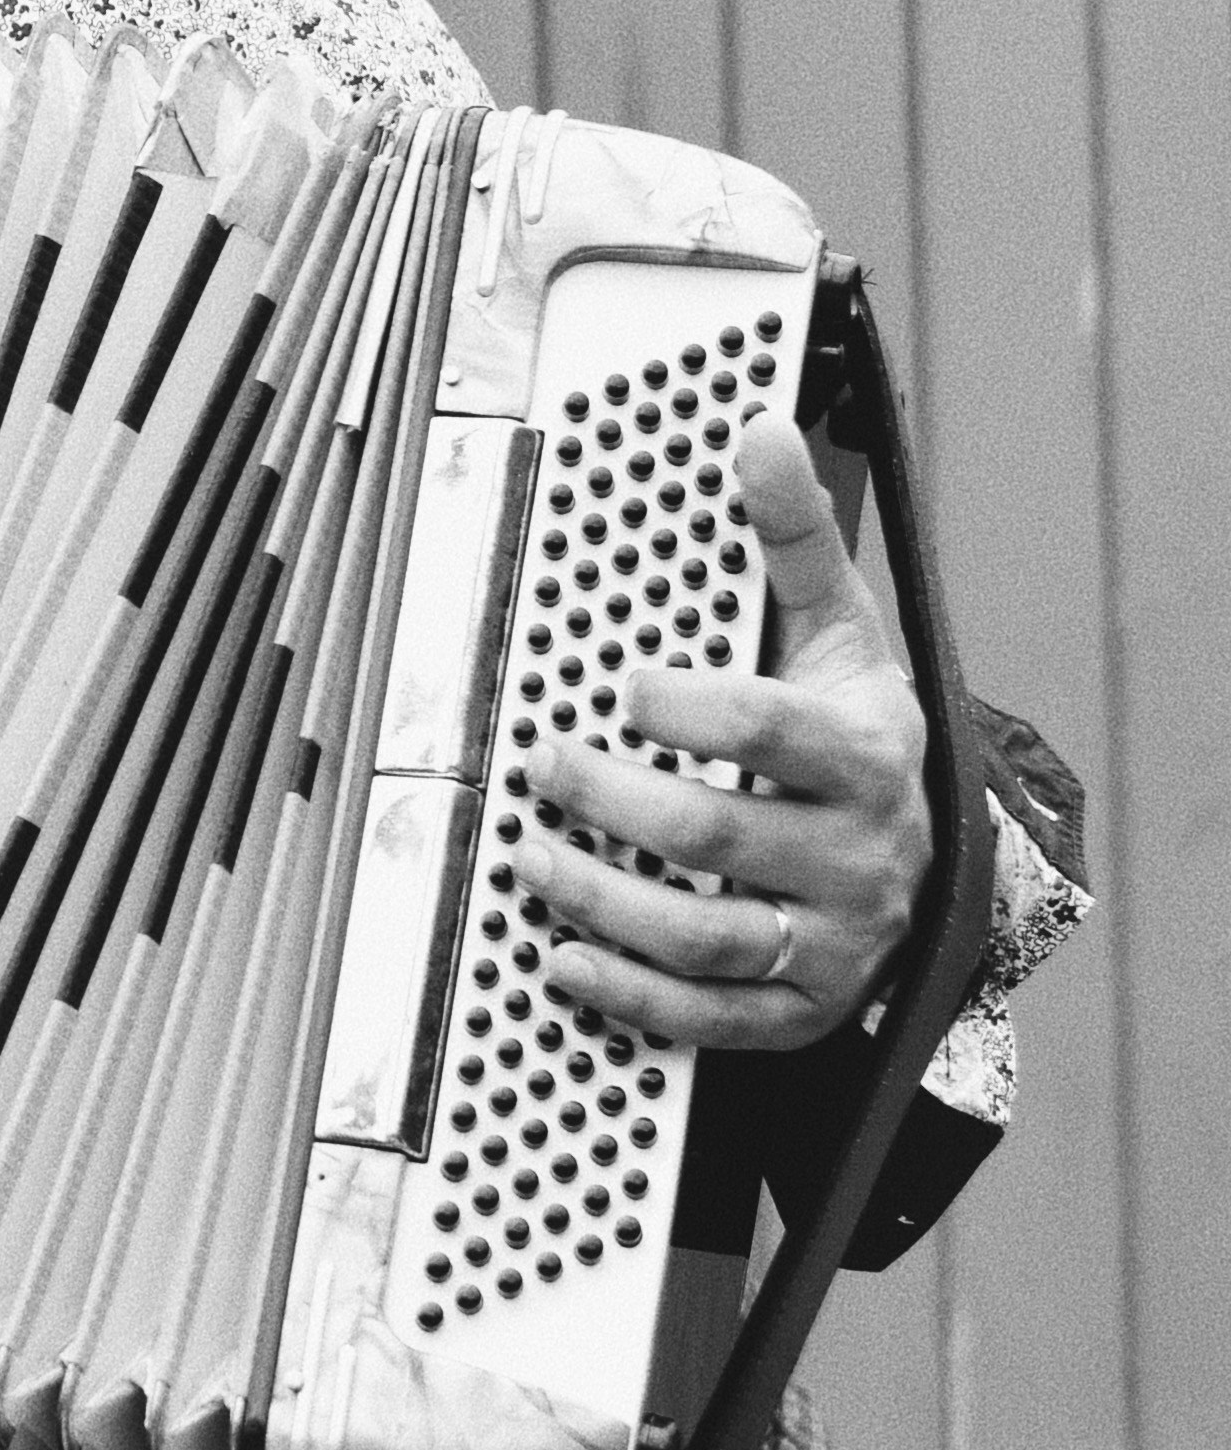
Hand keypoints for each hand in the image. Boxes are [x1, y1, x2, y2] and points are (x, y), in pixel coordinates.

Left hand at [520, 414, 930, 1049]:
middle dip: (614, 803)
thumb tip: (760, 431)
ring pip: (708, 937)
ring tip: (525, 855)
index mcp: (864, 753)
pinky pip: (712, 1017)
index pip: (775, 733)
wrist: (924, 848)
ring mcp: (831, 939)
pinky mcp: (800, 1007)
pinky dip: (631, 996)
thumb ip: (791, 535)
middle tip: (540, 764)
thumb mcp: (836, 627)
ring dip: (602, 900)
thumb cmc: (851, 725)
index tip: (623, 686)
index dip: (693, 711)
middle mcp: (857, 854)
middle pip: (720, 837)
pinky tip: (561, 958)